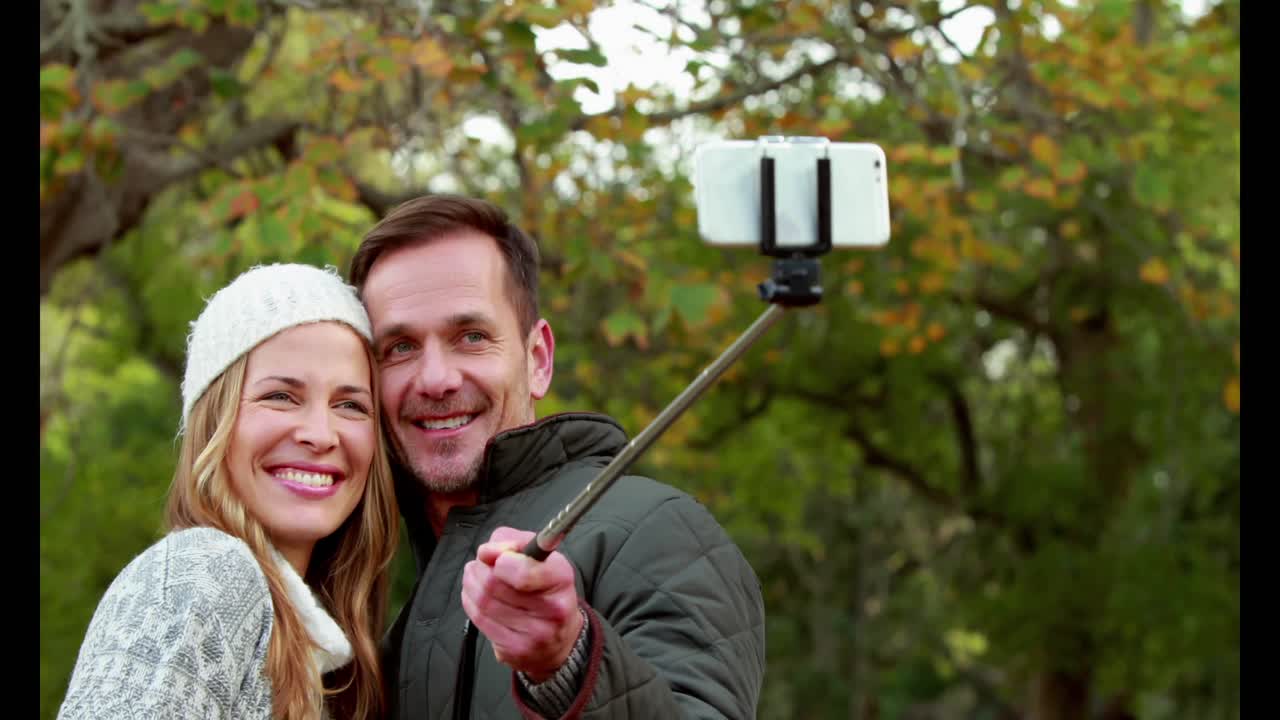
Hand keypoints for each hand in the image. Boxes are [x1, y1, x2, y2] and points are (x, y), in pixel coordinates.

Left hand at [461, 527, 585, 681]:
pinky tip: (475, 596)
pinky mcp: (515, 650)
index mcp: (561, 579)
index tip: (496, 555)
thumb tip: (486, 552)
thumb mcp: (538, 555)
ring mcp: (534, 634)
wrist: (560, 636)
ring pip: (483, 602)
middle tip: (480, 563)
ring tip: (475, 576)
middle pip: (493, 585)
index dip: (499, 558)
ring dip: (471, 584)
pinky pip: (480, 621)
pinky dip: (470, 603)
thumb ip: (510, 541)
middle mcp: (552, 610)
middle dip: (479, 569)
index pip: (522, 571)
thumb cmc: (546, 587)